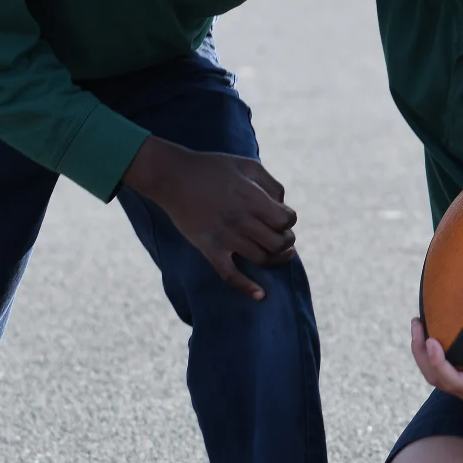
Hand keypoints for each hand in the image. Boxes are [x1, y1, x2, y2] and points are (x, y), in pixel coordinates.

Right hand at [122, 136, 298, 299]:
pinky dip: (247, 288)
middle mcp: (241, 220)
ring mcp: (225, 236)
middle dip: (287, 240)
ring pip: (262, 259)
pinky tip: (261, 296)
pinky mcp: (209, 248)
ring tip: (279, 253)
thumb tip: (283, 208)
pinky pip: (230, 275)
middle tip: (283, 236)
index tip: (282, 217)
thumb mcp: (248, 166)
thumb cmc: (213, 168)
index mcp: (252, 198)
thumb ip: (272, 185)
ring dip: (276, 259)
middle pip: (278, 242)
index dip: (289, 220)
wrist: (172, 177)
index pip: (286, 220)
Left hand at [410, 318, 462, 421]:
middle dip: (421, 353)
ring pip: (437, 376)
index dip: (437, 362)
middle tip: (417, 323)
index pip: (451, 381)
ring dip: (424, 353)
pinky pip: (448, 370)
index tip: (431, 340)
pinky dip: (437, 354)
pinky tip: (440, 331)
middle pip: (435, 378)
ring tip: (420, 324)